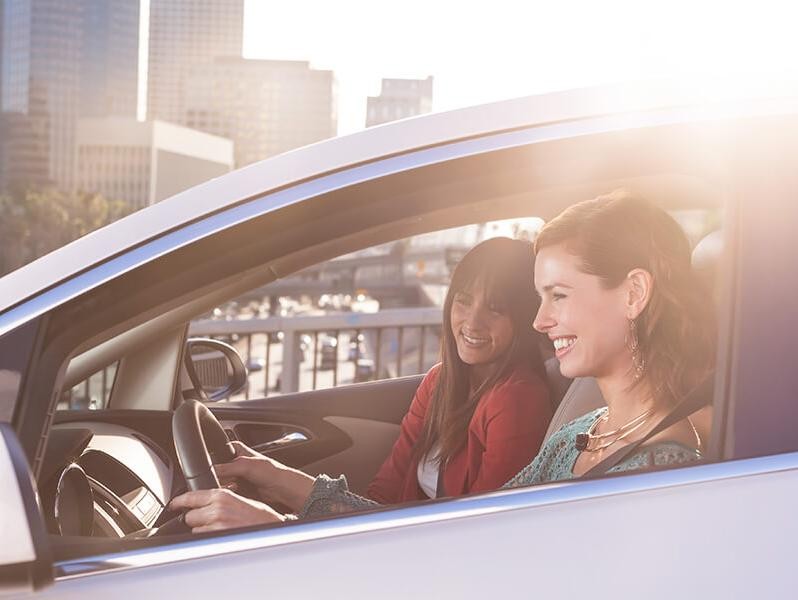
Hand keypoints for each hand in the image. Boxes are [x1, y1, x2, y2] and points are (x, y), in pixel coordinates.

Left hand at [168, 488, 283, 532]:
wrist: (272, 528)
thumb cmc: (260, 516)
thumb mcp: (240, 499)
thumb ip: (220, 499)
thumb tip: (205, 503)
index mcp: (222, 494)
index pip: (190, 496)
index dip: (178, 502)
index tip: (172, 505)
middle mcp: (216, 508)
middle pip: (189, 516)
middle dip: (196, 519)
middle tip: (209, 520)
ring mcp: (216, 525)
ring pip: (195, 530)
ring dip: (203, 530)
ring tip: (220, 528)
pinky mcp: (217, 539)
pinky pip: (203, 540)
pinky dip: (209, 539)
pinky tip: (222, 535)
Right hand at [215, 441, 314, 511]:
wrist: (281, 488)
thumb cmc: (271, 471)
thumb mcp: (245, 466)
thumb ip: (225, 468)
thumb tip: (209, 471)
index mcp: (235, 449)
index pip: (216, 454)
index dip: (213, 463)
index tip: (214, 470)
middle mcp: (234, 462)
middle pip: (217, 470)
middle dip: (220, 476)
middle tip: (229, 479)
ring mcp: (236, 475)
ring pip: (220, 481)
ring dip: (225, 485)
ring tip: (235, 485)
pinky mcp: (237, 488)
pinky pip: (226, 490)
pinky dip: (228, 492)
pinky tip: (236, 490)